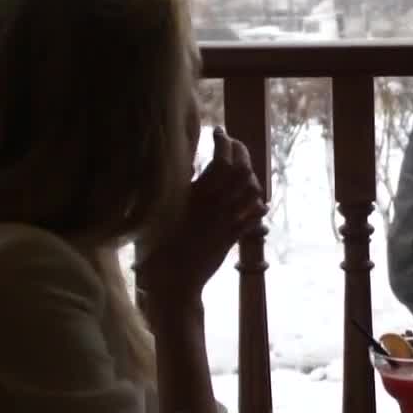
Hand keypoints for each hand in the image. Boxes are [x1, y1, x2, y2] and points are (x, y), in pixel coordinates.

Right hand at [137, 127, 265, 312]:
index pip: (220, 159)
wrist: (171, 281)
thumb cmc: (154, 246)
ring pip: (252, 192)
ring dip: (251, 178)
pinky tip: (256, 203)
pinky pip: (254, 218)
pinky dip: (258, 207)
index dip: (224, 141)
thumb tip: (187, 165)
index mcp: (195, 194)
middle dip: (242, 153)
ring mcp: (226, 222)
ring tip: (244, 173)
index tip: (219, 131)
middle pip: (242, 171)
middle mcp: (215, 205)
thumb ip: (173, 186)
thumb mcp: (156, 209)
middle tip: (235, 146)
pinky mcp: (232, 238)